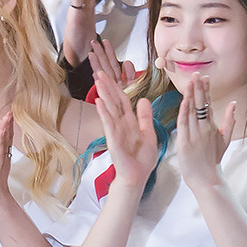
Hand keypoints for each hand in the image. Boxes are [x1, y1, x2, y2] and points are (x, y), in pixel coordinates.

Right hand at [90, 43, 155, 190]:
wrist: (137, 177)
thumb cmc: (142, 159)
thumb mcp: (148, 133)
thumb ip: (145, 117)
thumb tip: (142, 100)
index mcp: (129, 122)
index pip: (123, 100)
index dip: (118, 86)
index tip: (112, 72)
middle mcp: (120, 124)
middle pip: (113, 100)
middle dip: (107, 85)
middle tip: (99, 68)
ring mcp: (115, 131)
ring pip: (109, 108)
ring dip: (103, 93)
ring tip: (98, 78)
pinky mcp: (113, 140)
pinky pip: (108, 124)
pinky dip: (104, 112)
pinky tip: (99, 101)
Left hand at [172, 74, 234, 189]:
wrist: (207, 178)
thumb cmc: (213, 160)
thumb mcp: (225, 140)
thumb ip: (229, 121)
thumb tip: (233, 104)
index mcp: (212, 127)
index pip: (209, 104)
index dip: (206, 90)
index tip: (204, 77)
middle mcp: (204, 128)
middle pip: (201, 105)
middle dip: (199, 88)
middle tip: (197, 73)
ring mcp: (195, 135)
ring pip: (192, 111)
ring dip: (191, 95)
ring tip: (190, 82)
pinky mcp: (185, 142)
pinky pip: (184, 124)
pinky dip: (184, 111)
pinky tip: (184, 101)